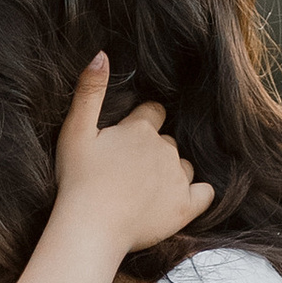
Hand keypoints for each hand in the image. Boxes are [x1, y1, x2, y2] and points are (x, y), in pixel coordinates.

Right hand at [51, 52, 213, 257]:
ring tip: (146, 190)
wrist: (90, 228)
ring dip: (171, 172)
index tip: (126, 142)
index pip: (154, 113)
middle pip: (168, 141)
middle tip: (128, 171)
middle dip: (153, 151)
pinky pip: (206, 193)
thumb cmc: (77, 180)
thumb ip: (89, 91)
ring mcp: (178, 178)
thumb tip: (101, 54)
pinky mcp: (186, 207)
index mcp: (140, 129)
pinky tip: (180, 199)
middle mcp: (165, 149)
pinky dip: (198, 194)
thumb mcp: (75, 131)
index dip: (141, 125)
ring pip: (184, 165)